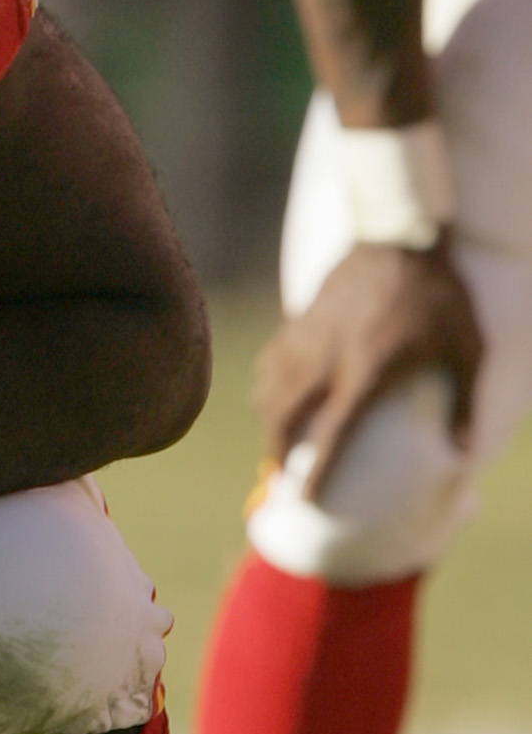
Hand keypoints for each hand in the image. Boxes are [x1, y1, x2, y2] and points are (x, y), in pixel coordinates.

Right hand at [255, 240, 483, 499]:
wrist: (399, 232)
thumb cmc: (440, 294)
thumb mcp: (466, 347)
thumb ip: (464, 401)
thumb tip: (465, 451)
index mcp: (367, 372)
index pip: (332, 434)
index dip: (314, 473)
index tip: (303, 501)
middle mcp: (327, 360)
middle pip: (283, 419)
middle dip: (276, 453)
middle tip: (280, 476)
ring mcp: (306, 338)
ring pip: (267, 391)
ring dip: (268, 422)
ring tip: (275, 440)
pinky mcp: (298, 319)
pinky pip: (270, 361)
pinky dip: (268, 384)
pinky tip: (275, 392)